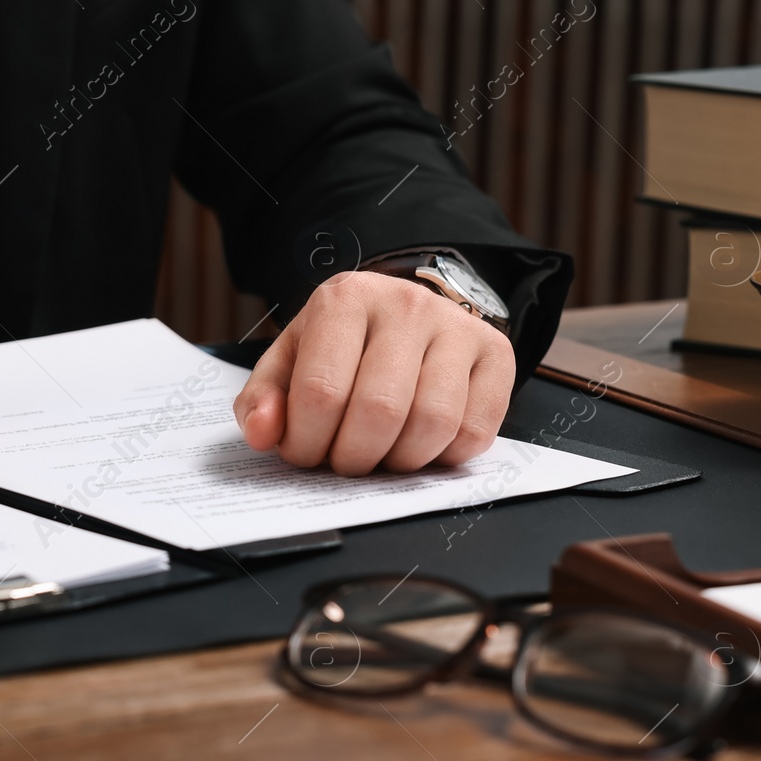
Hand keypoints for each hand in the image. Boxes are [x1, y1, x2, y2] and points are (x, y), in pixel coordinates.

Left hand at [232, 271, 513, 475]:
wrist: (405, 315)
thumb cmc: (342, 347)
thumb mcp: (291, 362)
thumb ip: (265, 400)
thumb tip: (264, 433)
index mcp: (346, 299)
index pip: (323, 391)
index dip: (308, 442)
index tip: (305, 451)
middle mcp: (407, 305)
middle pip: (380, 411)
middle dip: (354, 457)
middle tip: (345, 461)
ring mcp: (458, 327)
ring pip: (433, 423)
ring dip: (401, 461)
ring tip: (382, 453)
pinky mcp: (496, 354)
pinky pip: (475, 431)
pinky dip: (444, 456)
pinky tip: (421, 443)